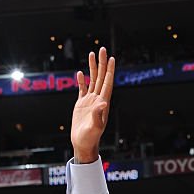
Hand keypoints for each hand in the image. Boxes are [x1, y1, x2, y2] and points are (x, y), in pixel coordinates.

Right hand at [71, 47, 114, 163]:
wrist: (83, 144)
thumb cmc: (90, 138)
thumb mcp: (95, 126)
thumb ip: (98, 114)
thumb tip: (103, 102)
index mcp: (102, 103)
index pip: (107, 83)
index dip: (110, 70)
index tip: (112, 58)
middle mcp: (98, 100)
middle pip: (101, 78)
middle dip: (102, 64)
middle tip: (102, 49)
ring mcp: (90, 101)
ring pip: (92, 81)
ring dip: (93, 68)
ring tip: (92, 54)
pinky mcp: (81, 105)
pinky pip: (82, 89)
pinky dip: (82, 80)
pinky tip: (81, 73)